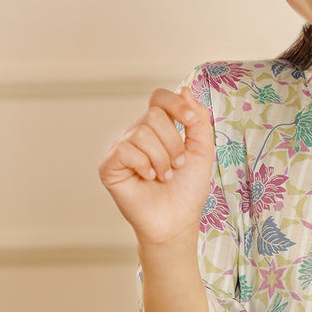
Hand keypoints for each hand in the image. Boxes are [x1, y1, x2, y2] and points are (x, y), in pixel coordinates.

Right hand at [99, 86, 213, 244]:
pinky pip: (125, 150)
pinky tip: (148, 179)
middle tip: (178, 166)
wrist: (177, 221)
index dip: (174, 104)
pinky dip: (144, 165)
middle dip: (174, 143)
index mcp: (158, 128)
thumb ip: (198, 120)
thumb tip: (184, 90)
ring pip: (141, 133)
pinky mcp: (109, 166)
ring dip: (162, 159)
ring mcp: (121, 149)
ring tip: (165, 176)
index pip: (159, 98)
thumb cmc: (188, 189)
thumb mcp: (202, 150)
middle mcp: (137, 134)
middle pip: (154, 115)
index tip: (189, 121)